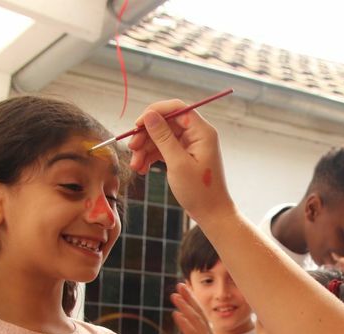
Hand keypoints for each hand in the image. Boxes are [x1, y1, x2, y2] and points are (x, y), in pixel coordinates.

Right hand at [126, 101, 236, 222]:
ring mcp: (189, 145)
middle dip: (146, 135)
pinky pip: (163, 149)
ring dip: (145, 149)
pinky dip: (151, 157)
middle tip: (131, 148)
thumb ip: (163, 137)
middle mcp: (196, 134)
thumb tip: (149, 115)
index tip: (137, 125)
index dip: (154, 112)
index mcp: (202, 131)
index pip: (176, 108)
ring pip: (161, 137)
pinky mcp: (183, 156)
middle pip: (165, 123)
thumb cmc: (200, 192)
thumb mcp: (178, 163)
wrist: (211, 214)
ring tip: (135, 165)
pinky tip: (141, 168)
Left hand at [171, 282, 221, 333]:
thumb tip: (188, 333)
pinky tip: (176, 314)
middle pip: (199, 313)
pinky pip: (192, 333)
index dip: (193, 302)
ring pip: (195, 320)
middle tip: (179, 285)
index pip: (202, 316)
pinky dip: (184, 322)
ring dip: (184, 306)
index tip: (184, 291)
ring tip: (174, 295)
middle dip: (189, 298)